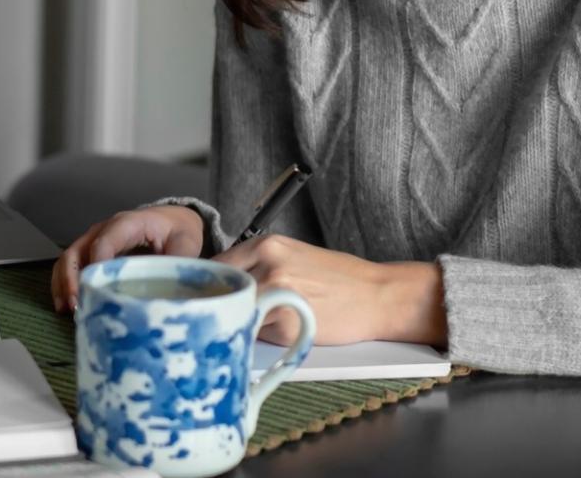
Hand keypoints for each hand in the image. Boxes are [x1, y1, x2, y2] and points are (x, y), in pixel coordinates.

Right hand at [50, 206, 203, 311]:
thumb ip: (178, 262)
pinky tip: (65, 306)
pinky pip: (70, 266)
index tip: (98, 289)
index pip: (106, 241)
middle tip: (76, 304)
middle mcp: (105, 229)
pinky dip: (64, 285)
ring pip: (69, 259)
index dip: (98, 264)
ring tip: (67, 309)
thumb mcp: (186, 243)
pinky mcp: (91, 253)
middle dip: (72, 278)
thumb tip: (169, 290)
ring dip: (63, 283)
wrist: (173, 220)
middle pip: (78, 250)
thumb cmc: (178, 231)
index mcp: (129, 223)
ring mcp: (94, 240)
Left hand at [213, 235, 446, 347]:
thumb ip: (256, 264)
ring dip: (238, 321)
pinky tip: (277, 331)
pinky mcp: (286, 325)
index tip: (204, 294)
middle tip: (219, 313)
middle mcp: (268, 266)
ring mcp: (276, 295)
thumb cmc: (336, 277)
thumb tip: (219, 281)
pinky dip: (260, 336)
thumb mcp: (292, 255)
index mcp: (267, 245)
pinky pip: (256, 333)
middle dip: (218, 304)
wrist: (376, 295)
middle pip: (221, 290)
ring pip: (236, 312)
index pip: (216, 264)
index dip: (208, 283)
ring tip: (251, 322)